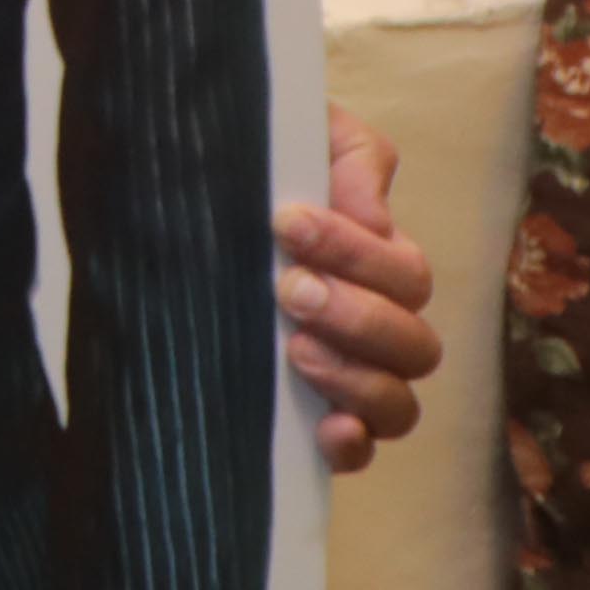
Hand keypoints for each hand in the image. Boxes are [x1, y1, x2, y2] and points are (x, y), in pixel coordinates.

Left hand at [275, 103, 439, 469]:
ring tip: (294, 347)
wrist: (176, 191)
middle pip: (412, 343)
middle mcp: (372, 326)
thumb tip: (374, 218)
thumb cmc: (252, 170)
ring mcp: (346, 378)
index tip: (284, 221)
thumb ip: (351, 158)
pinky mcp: (308, 418)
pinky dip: (351, 444)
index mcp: (378, 264)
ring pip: (396, 402)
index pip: (401, 273)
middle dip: (356, 315)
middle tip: (290, 288)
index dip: (356, 253)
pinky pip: (357, 450)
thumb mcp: (302, 139)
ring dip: (356, 377)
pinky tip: (326, 427)